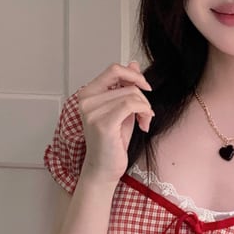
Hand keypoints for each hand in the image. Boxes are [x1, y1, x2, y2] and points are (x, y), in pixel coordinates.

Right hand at [76, 61, 153, 182]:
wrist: (104, 169)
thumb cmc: (112, 142)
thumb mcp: (122, 109)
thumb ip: (126, 86)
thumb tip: (133, 63)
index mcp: (88, 93)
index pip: (114, 69)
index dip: (134, 75)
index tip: (146, 87)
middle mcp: (86, 100)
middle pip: (127, 82)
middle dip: (144, 98)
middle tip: (146, 114)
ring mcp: (92, 111)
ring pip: (132, 94)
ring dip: (145, 108)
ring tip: (144, 122)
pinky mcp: (102, 122)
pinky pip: (131, 105)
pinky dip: (143, 113)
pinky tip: (144, 125)